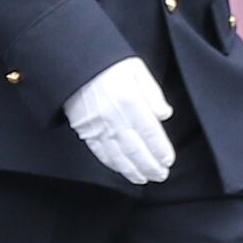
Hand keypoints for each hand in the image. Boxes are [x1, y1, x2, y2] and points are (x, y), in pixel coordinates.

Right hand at [63, 59, 176, 186]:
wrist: (74, 64)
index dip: (160, 149)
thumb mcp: (136, 68)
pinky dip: (114, 165)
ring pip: (119, 156)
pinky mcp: (85, 131)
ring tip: (145, 178)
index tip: (168, 160)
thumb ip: (153, 92)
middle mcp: (114, 117)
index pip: (150, 132)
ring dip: (134, 170)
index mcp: (130, 100)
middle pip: (136, 149)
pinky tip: (123, 170)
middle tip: (161, 175)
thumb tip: (165, 114)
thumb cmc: (108, 65)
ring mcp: (98, 126)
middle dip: (150, 166)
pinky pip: (101, 153)